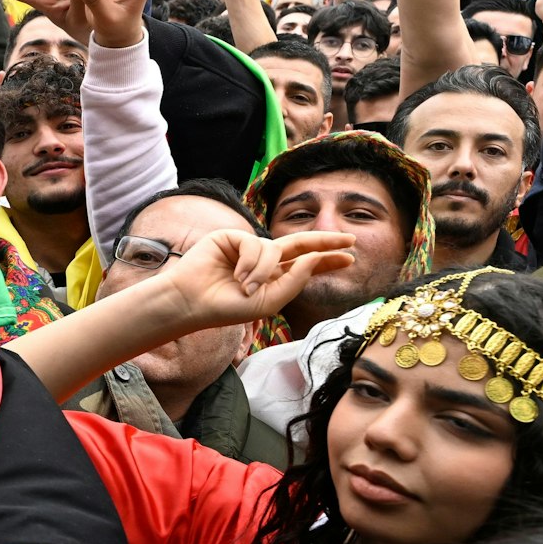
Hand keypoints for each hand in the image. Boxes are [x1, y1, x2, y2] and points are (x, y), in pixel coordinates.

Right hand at [152, 229, 356, 335]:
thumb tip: (314, 257)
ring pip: (273, 249)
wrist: (192, 303)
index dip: (327, 260)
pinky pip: (254, 243)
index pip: (304, 265)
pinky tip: (236, 274)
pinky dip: (250, 261)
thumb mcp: (268, 301)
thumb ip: (295, 280)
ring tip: (245, 287)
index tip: (350, 258)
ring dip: (264, 271)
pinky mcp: (230, 236)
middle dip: (325, 241)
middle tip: (349, 239)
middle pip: (299, 244)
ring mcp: (246, 246)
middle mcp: (262, 259)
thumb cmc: (225, 307)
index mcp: (273, 277)